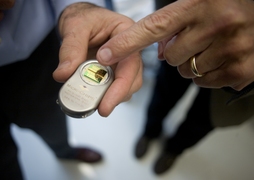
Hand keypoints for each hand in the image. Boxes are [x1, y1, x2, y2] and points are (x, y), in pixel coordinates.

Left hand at [53, 3, 142, 116]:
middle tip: (101, 108)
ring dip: (111, 98)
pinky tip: (92, 98)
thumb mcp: (75, 27)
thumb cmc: (84, 18)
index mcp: (126, 33)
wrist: (81, 20)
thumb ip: (71, 49)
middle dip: (118, 96)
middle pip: (133, 79)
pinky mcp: (114, 72)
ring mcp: (123, 63)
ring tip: (93, 105)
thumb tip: (64, 74)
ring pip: (125, 87)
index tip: (106, 98)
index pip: (130, 59)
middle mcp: (129, 50)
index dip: (121, 82)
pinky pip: (113, 88)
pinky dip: (103, 96)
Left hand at [97, 0, 253, 90]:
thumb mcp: (199, 3)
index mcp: (198, 5)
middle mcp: (215, 24)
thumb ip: (174, 22)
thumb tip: (157, 49)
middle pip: (171, 57)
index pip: (153, 27)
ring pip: (187, 71)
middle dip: (176, 53)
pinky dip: (207, 74)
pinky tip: (221, 58)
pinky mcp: (242, 70)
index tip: (105, 54)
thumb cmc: (228, 5)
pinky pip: (204, 82)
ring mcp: (231, 48)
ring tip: (211, 46)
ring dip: (192, 63)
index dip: (126, 43)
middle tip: (193, 40)